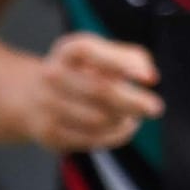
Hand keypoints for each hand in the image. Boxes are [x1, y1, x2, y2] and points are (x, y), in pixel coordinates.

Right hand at [27, 32, 160, 151]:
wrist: (34, 97)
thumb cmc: (83, 74)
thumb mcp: (103, 57)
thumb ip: (130, 58)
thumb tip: (149, 77)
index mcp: (66, 51)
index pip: (88, 50)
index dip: (121, 63)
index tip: (150, 78)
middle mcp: (52, 75)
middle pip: (99, 91)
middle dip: (133, 102)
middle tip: (155, 108)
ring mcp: (47, 105)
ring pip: (100, 119)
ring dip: (124, 119)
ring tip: (131, 115)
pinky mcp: (50, 134)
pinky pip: (94, 140)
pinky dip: (116, 135)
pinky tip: (122, 126)